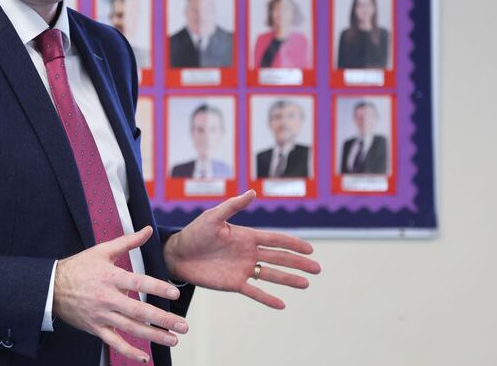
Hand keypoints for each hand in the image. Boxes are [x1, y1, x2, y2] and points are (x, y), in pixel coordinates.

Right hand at [53, 226, 189, 362]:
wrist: (51, 287)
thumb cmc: (79, 267)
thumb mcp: (102, 250)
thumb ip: (128, 241)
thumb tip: (148, 230)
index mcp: (110, 277)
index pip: (138, 283)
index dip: (157, 288)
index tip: (174, 293)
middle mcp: (107, 298)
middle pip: (138, 311)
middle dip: (163, 319)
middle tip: (182, 325)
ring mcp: (101, 316)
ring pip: (130, 329)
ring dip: (153, 336)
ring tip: (173, 340)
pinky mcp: (95, 328)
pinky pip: (114, 343)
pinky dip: (129, 351)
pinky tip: (144, 357)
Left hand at [162, 190, 320, 308]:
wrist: (178, 254)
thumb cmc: (194, 232)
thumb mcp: (213, 216)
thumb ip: (233, 206)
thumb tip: (252, 192)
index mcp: (246, 236)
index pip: (275, 240)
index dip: (293, 244)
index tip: (310, 249)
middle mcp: (248, 253)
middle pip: (279, 258)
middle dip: (298, 263)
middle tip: (318, 268)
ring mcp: (242, 269)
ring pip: (271, 275)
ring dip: (289, 279)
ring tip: (307, 284)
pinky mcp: (234, 283)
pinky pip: (254, 292)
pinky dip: (268, 298)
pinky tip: (282, 304)